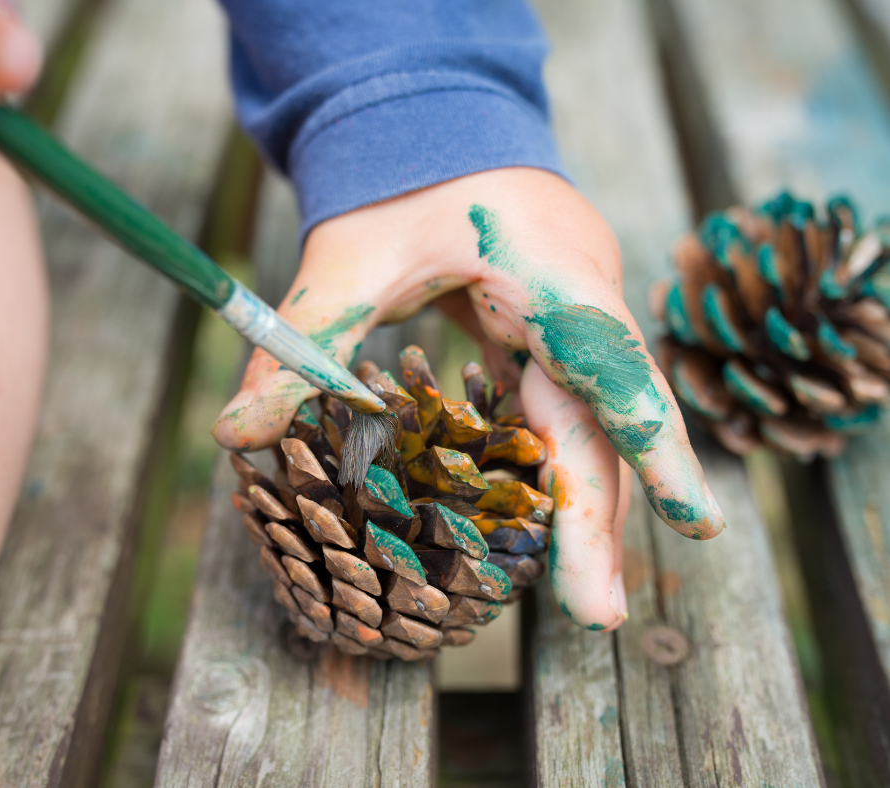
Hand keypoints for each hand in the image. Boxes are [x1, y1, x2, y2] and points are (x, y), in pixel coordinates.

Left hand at [213, 167, 724, 630]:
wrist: (436, 122)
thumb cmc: (402, 178)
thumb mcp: (347, 254)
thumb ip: (299, 342)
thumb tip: (234, 437)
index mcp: (550, 271)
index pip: (611, 364)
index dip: (653, 444)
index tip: (694, 523)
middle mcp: (583, 302)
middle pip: (604, 419)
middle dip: (603, 516)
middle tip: (599, 615)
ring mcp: (575, 322)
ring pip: (590, 425)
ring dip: (583, 505)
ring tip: (585, 593)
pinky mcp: (552, 338)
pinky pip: (561, 413)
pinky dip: (551, 469)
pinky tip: (545, 527)